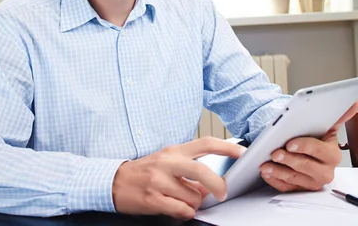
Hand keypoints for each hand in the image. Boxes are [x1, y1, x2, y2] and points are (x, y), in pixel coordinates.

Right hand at [112, 136, 245, 219]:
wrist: (114, 181)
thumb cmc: (145, 171)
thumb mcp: (167, 162)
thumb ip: (189, 168)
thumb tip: (211, 183)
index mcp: (174, 150)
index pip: (206, 143)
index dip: (227, 147)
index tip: (243, 153)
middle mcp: (167, 162)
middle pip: (202, 170)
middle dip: (217, 185)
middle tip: (222, 193)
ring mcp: (159, 180)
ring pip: (193, 196)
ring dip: (194, 203)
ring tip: (183, 200)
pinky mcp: (153, 198)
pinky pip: (181, 209)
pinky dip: (185, 212)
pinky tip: (177, 208)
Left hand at [260, 99, 357, 191]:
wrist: (309, 153)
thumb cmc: (316, 138)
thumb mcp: (327, 127)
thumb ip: (339, 115)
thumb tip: (356, 102)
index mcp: (332, 155)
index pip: (318, 150)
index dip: (304, 147)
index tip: (289, 143)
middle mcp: (325, 172)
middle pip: (305, 166)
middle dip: (288, 159)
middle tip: (274, 152)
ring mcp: (312, 182)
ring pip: (294, 179)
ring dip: (278, 171)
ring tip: (265, 164)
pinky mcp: (299, 189)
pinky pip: (285, 188)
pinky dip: (274, 180)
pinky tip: (266, 172)